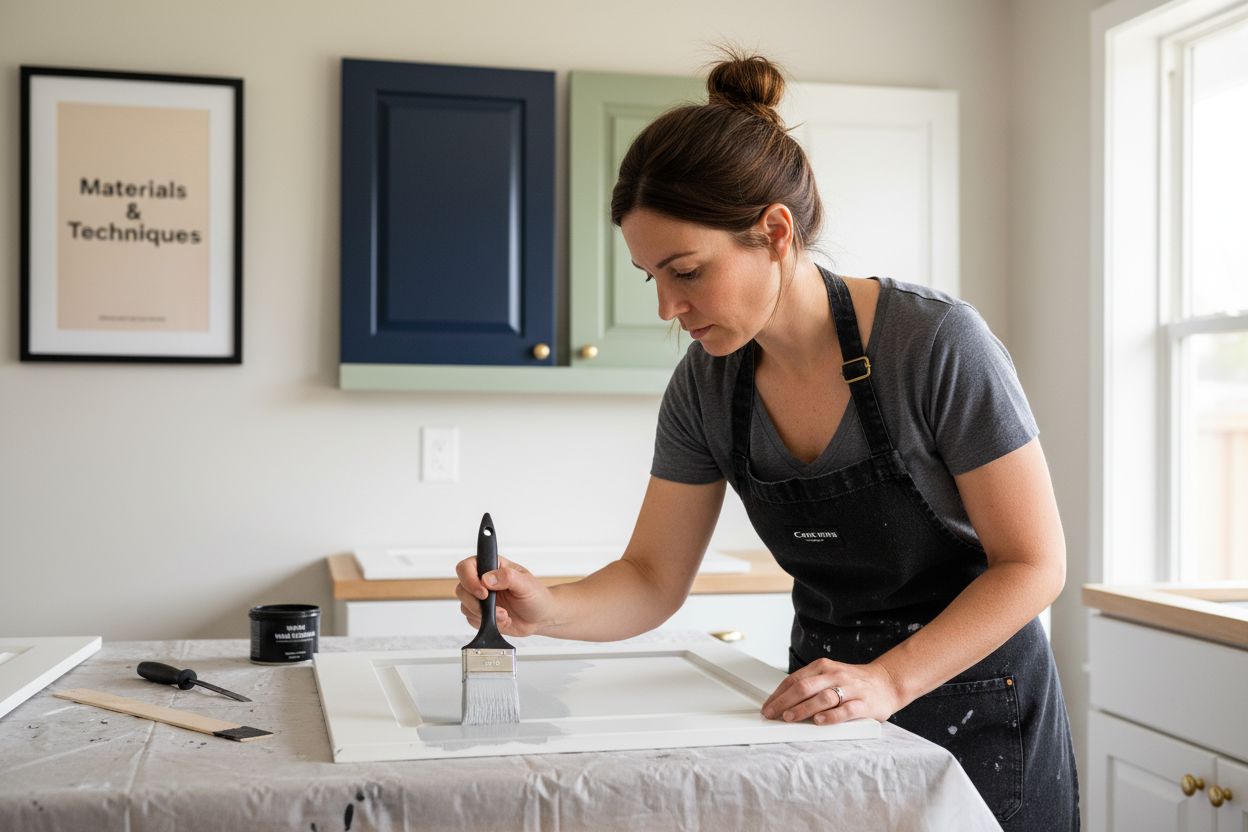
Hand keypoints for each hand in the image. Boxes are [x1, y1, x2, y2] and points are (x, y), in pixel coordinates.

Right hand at [454, 555, 554, 636]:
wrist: (541, 617)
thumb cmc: (536, 596)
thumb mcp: (526, 584)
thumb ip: (507, 577)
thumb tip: (487, 579)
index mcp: (492, 566)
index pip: (467, 566)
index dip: (469, 579)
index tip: (483, 592)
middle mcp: (482, 580)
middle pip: (462, 588)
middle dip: (477, 602)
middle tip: (495, 608)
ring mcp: (480, 598)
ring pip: (464, 605)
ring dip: (483, 614)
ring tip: (504, 615)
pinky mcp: (480, 614)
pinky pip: (471, 619)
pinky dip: (486, 622)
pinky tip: (502, 620)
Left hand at [761, 658, 904, 724]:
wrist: (887, 682)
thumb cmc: (853, 682)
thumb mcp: (829, 676)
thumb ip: (810, 685)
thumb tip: (782, 700)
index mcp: (823, 667)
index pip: (795, 679)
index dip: (778, 694)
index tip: (767, 707)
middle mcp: (835, 675)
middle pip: (804, 687)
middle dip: (784, 702)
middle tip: (772, 714)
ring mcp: (850, 689)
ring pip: (823, 698)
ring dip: (803, 709)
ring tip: (789, 718)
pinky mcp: (864, 704)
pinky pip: (845, 710)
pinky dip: (831, 716)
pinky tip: (819, 722)